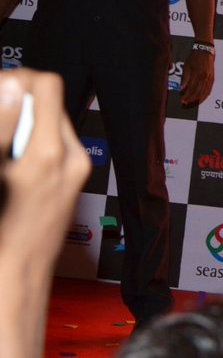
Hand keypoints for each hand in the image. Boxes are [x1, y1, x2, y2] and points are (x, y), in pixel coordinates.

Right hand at [0, 69, 90, 357]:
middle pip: (49, 102)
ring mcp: (75, 171)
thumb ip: (2, 125)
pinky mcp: (72, 184)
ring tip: (3, 147)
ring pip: (50, 125)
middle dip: (18, 102)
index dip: (16, 80)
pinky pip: (54, 147)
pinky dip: (31, 144)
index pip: (46, 85)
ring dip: (23, 124)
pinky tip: (10, 165)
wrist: (13, 281)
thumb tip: (10, 86)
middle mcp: (71, 157)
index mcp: (49, 151)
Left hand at [179, 48, 214, 106]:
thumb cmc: (195, 57)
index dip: (187, 96)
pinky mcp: (212, 78)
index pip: (192, 89)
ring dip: (198, 100)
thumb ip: (185, 78)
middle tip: (185, 104)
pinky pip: (209, 90)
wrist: (205, 50)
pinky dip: (204, 96)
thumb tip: (182, 89)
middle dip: (191, 100)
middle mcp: (206, 77)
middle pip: (199, 93)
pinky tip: (200, 99)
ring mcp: (210, 78)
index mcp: (198, 74)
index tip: (181, 101)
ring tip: (191, 103)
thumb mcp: (187, 66)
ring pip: (205, 93)